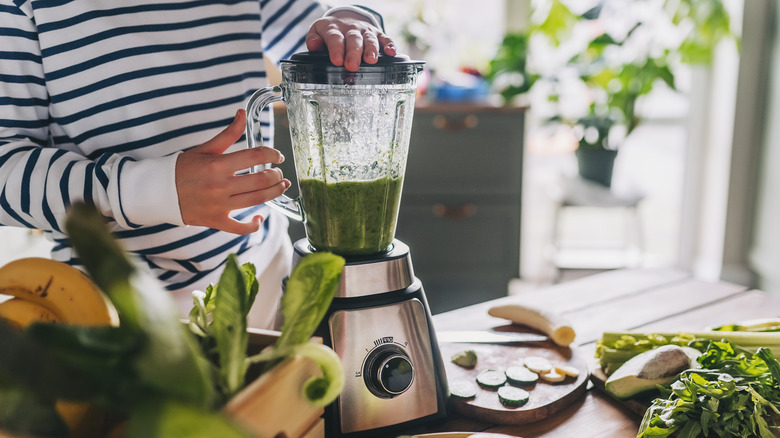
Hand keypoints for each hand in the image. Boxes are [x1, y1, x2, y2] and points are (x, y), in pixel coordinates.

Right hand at [175, 109, 289, 234]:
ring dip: (274, 193)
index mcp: (218, 165)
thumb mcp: (205, 149)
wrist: (159, 192)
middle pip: (261, 180)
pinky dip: (254, 225)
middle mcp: (221, 186)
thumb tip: (241, 113)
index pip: (255, 156)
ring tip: (281, 187)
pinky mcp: (217, 221)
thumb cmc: (184, 169)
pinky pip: (240, 228)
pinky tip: (260, 217)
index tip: (277, 156)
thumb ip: (228, 133)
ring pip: (257, 200)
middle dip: (276, 175)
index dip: (272, 154)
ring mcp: (220, 205)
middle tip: (279, 173)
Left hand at [306, 10, 396, 71]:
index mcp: (333, 29)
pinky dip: (390, 45)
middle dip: (353, 53)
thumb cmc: (330, 32)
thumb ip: (314, 39)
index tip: (337, 61)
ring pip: (369, 39)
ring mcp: (365, 31)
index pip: (334, 38)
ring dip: (371, 49)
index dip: (336, 49)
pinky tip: (392, 53)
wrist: (346, 19)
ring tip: (371, 60)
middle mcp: (351, 29)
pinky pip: (385, 38)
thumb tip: (313, 46)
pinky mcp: (377, 34)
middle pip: (353, 40)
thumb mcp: (318, 32)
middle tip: (352, 66)